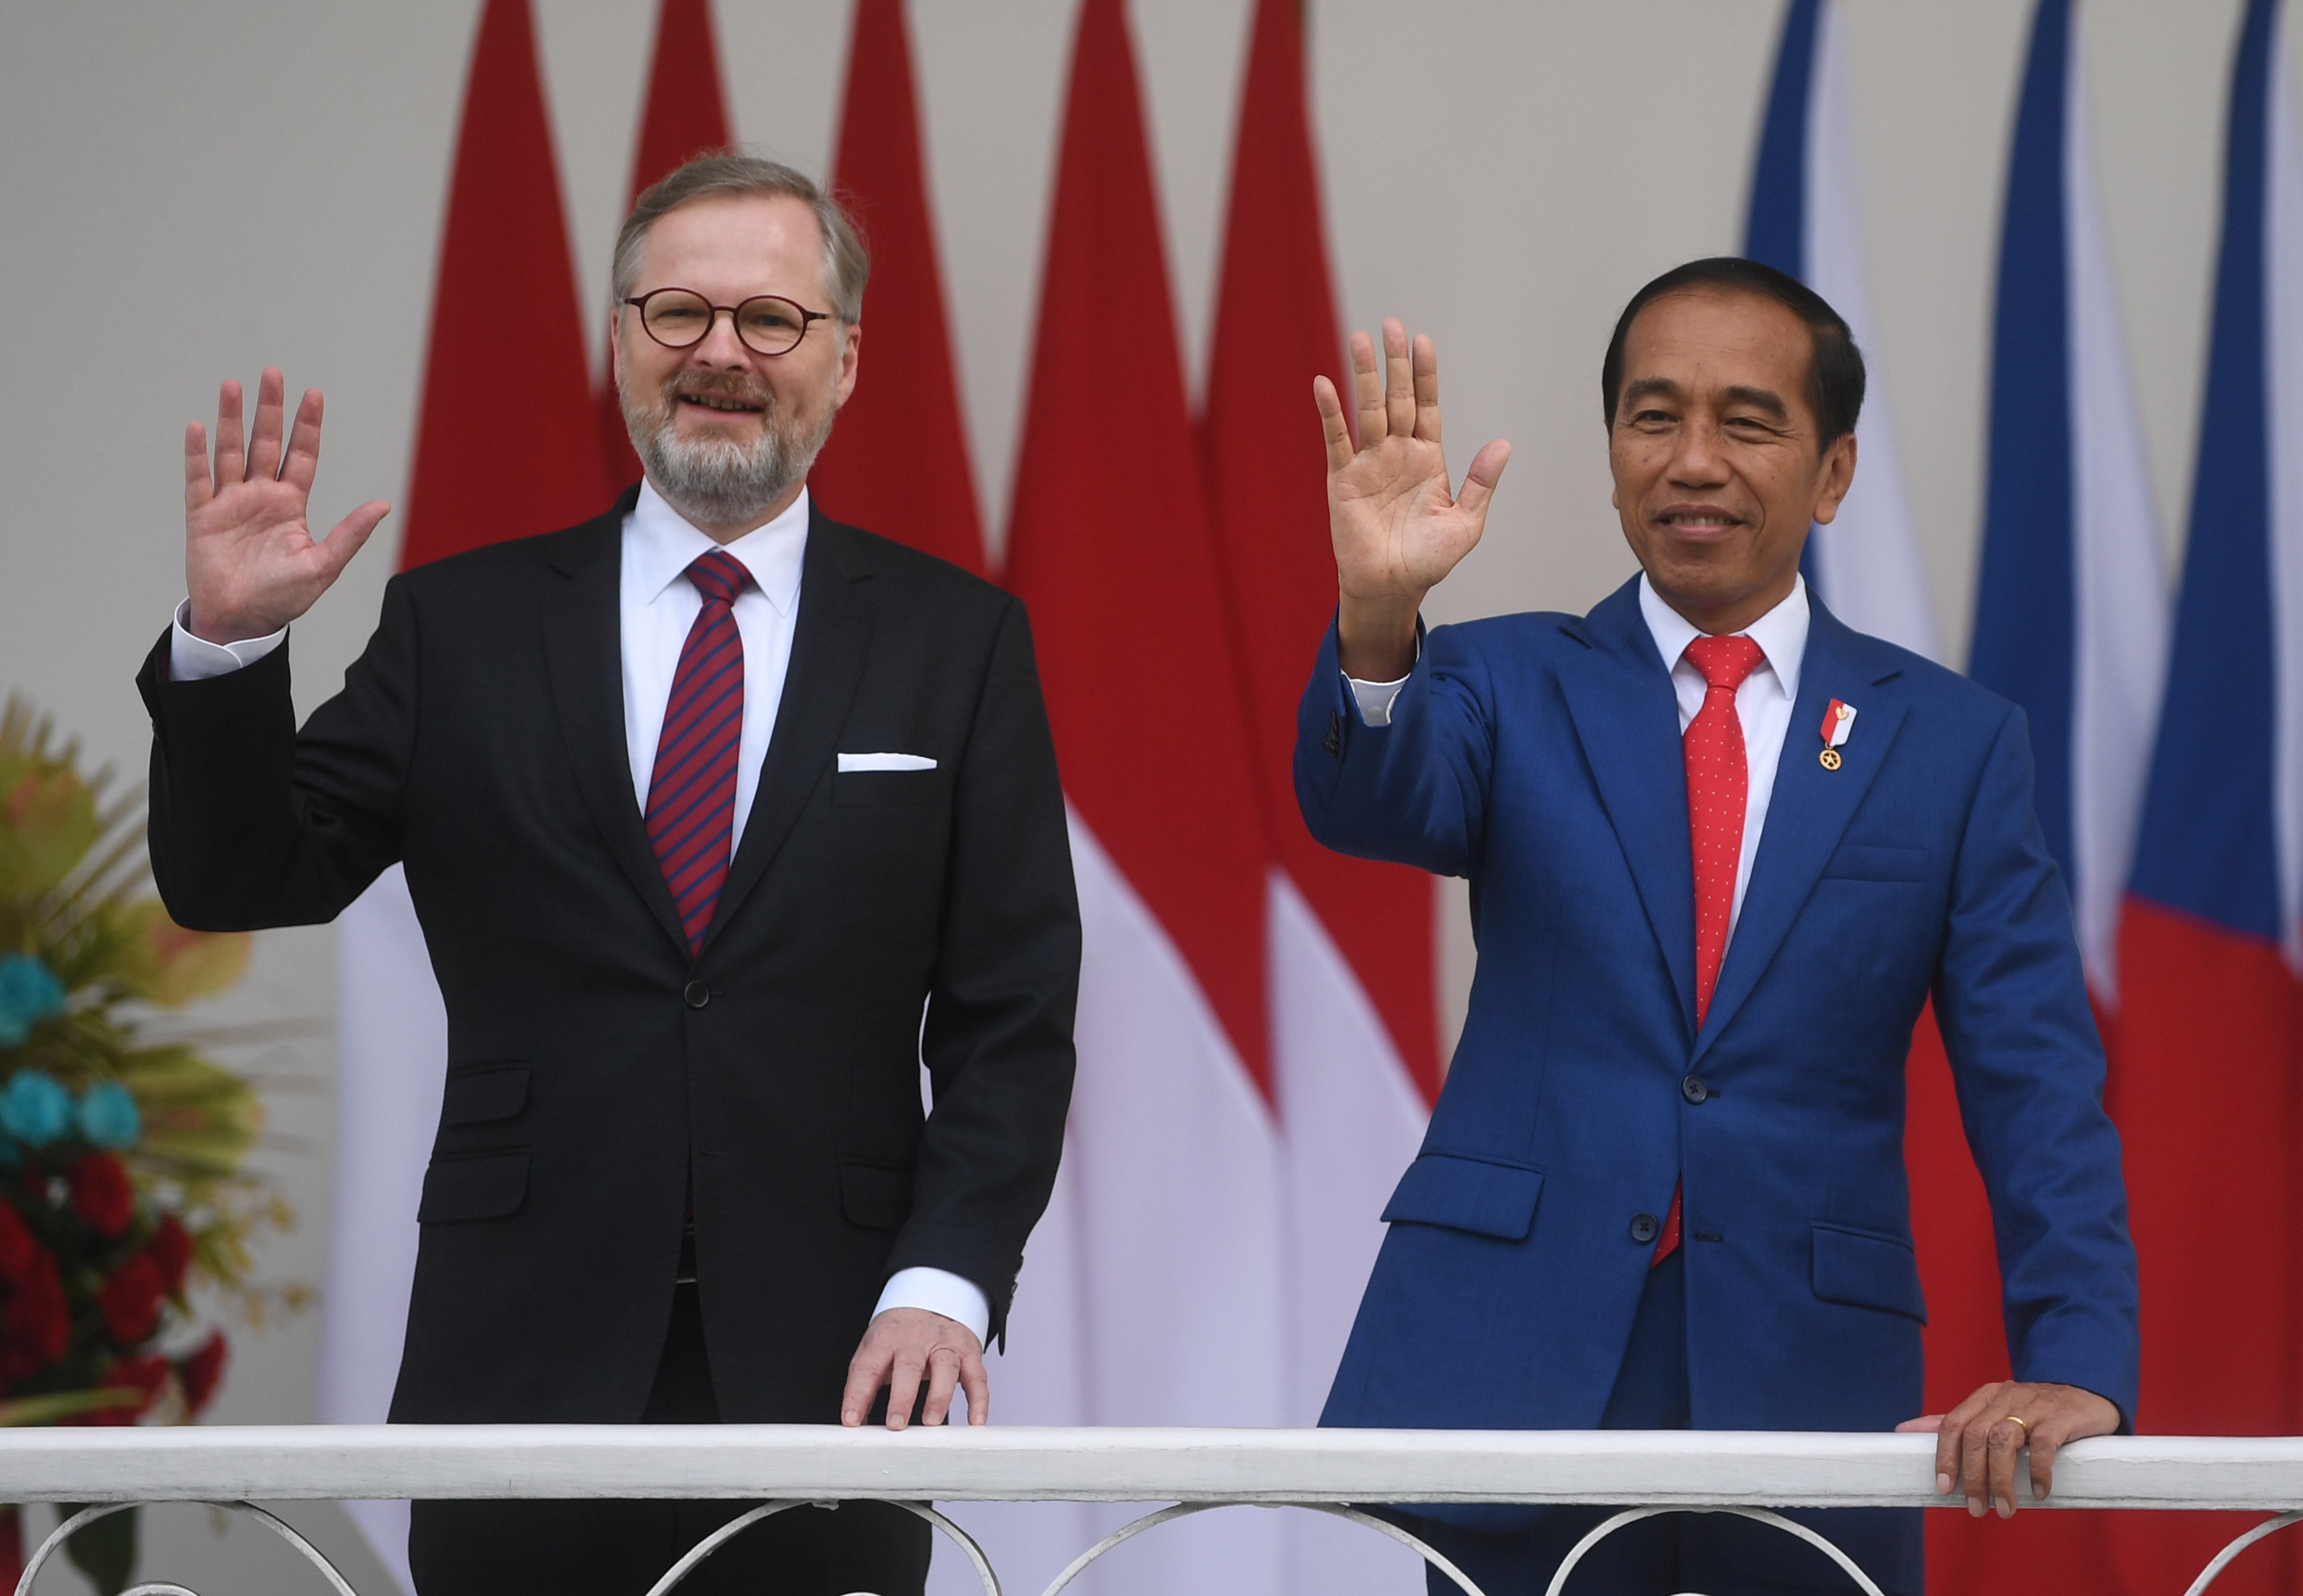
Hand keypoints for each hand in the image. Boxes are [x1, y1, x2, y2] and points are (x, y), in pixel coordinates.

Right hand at [184, 368, 389, 643]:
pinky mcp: (203, 516)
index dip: (308, 425)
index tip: (314, 393)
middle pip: (266, 442)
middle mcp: (261, 496)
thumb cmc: (283, 597)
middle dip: (270, 409)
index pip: (302, 455)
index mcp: (291, 504)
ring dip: (231, 420)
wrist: (242, 621)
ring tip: (232, 385)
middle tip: (272, 373)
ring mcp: (230, 503)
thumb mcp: (322, 565)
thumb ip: (350, 534)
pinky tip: (199, 427)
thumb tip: (384, 505)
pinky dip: (197, 454)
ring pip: (231, 452)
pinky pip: (198, 480)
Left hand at [839, 1307, 987, 1430]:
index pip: (868, 1367)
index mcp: (885, 1339)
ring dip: (939, 1396)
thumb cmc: (900, 1334)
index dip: (857, 1395)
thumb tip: (855, 1421)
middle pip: (909, 1366)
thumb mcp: (875, 1349)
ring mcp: (945, 1344)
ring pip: (945, 1367)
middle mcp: (915, 1339)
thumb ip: (865, 1384)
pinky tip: (976, 1421)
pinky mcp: (968, 1351)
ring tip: (931, 1422)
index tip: (851, 1421)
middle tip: (896, 1425)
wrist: (932, 1300)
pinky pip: (977, 1376)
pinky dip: (978, 1400)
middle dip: (902, 1397)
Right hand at [1313, 319, 1509, 678]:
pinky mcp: (1343, 480)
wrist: (1393, 589)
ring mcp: (1368, 464)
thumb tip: (1503, 444)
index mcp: (1427, 459)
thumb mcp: (1466, 523)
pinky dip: (1330, 413)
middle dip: (1395, 362)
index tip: (1423, 341)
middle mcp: (1396, 454)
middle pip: (1396, 398)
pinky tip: (1324, 384)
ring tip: (1359, 340)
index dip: (1425, 375)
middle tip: (1390, 324)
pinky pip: (1336, 440)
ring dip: (1363, 376)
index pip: (1426, 406)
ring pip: (1367, 410)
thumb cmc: (1428, 561)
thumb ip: (1481, 483)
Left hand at [1897, 1380, 2119, 1516]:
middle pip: (1976, 1435)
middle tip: (1976, 1509)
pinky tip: (2038, 1492)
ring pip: (2004, 1440)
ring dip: (2001, 1480)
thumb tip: (1905, 1431)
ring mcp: (2032, 1407)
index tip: (1943, 1489)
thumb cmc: (2033, 1411)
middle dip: (1971, 1476)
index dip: (1945, 1457)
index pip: (1953, 1424)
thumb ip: (1954, 1423)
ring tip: (2004, 1509)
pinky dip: (2039, 1471)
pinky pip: (2044, 1444)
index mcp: (1984, 1397)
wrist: (2085, 1397)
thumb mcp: (1992, 1411)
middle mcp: (2004, 1398)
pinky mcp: (2060, 1418)